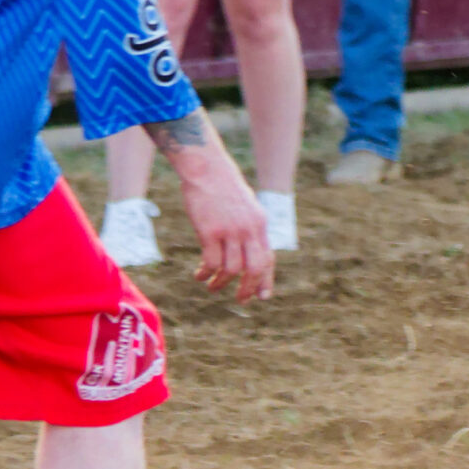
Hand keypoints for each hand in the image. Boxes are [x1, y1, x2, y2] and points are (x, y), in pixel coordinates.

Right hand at [148, 114, 273, 302]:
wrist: (207, 168)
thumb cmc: (223, 187)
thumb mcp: (246, 207)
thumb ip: (251, 228)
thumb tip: (250, 253)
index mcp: (261, 224)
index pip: (268, 258)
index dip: (266, 280)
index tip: (263, 297)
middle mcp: (250, 229)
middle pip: (254, 268)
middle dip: (248, 288)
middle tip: (241, 300)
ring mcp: (231, 231)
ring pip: (231, 269)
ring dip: (221, 283)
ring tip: (212, 286)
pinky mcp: (210, 231)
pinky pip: (211, 262)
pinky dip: (206, 273)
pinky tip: (200, 275)